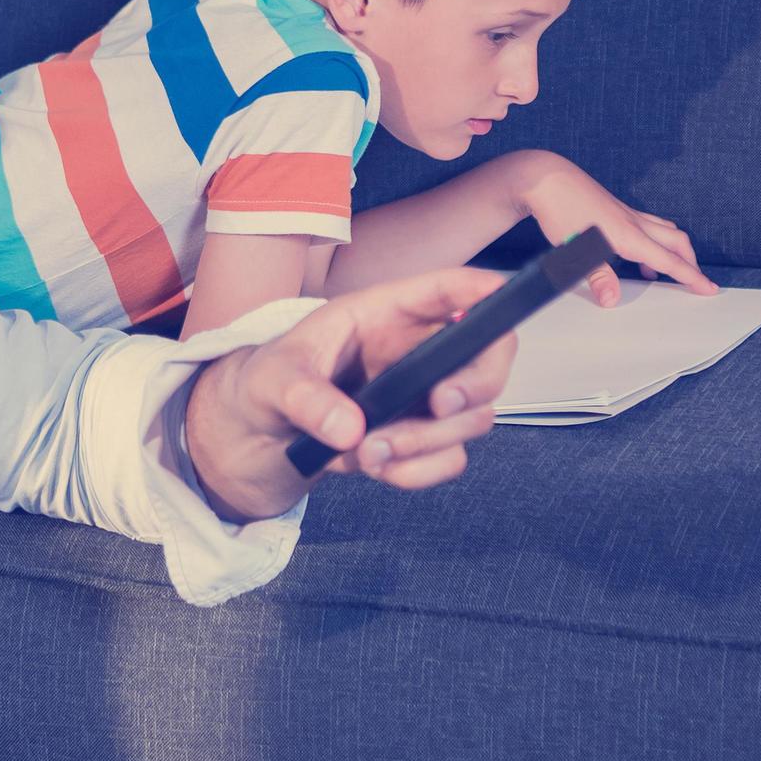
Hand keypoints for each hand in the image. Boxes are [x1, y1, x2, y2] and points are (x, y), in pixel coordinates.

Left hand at [182, 266, 521, 522]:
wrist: (256, 436)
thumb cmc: (267, 383)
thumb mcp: (271, 379)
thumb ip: (306, 398)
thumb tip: (349, 427)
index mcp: (383, 313)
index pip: (445, 290)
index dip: (481, 289)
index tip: (504, 294)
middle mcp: (416, 350)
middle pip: (489, 356)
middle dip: (476, 383)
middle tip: (440, 405)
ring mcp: (424, 398)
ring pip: (473, 416)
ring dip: (427, 442)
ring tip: (368, 453)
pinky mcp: (420, 440)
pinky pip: (447, 459)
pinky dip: (415, 471)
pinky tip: (373, 468)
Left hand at [511, 155, 715, 300]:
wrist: (545, 179)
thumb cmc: (560, 212)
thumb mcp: (575, 251)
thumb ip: (598, 276)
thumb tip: (612, 299)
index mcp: (629, 236)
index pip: (669, 261)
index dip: (692, 277)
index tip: (710, 288)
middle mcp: (633, 222)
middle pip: (676, 241)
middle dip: (690, 262)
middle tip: (695, 281)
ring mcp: (625, 213)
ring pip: (663, 229)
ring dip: (673, 249)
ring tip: (664, 272)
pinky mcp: (615, 208)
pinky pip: (646, 224)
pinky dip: (653, 239)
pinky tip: (636, 252)